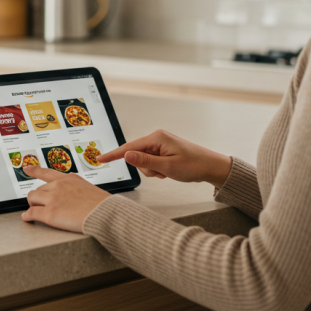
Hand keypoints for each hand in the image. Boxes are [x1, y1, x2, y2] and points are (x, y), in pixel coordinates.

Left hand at [21, 165, 110, 232]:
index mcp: (69, 179)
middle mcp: (58, 186)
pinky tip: (27, 218)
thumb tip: (71, 195)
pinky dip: (27, 216)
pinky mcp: (49, 213)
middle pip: (38, 189)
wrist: (105, 214)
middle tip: (39, 204)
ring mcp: (52, 199)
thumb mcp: (88, 189)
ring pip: (32, 198)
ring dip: (32, 205)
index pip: (47, 172)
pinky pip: (31, 213)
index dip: (34, 170)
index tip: (26, 168)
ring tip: (34, 211)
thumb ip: (76, 188)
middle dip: (38, 197)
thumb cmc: (101, 205)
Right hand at [98, 129, 232, 187]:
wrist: (210, 166)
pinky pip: (151, 162)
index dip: (114, 155)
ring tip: (168, 171)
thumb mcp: (167, 167)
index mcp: (156, 138)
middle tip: (163, 172)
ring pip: (144, 162)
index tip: (99, 159)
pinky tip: (170, 171)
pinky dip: (158, 169)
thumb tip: (126, 155)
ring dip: (153, 170)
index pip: (129, 147)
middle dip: (146, 168)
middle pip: (136, 156)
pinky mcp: (163, 150)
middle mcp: (156, 137)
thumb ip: (145, 161)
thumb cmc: (193, 165)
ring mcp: (160, 143)